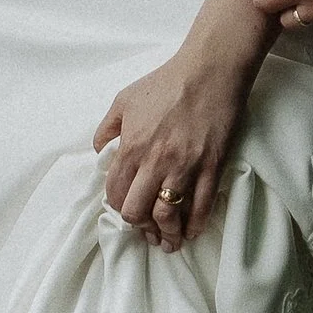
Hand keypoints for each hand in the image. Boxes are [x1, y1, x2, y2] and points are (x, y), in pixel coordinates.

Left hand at [94, 38, 258, 249]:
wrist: (209, 71)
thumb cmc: (166, 82)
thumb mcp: (124, 99)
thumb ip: (107, 127)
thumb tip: (100, 150)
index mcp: (132, 147)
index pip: (115, 192)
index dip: (117, 207)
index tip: (125, 209)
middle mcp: (155, 162)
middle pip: (137, 211)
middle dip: (138, 226)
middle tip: (145, 229)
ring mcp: (185, 167)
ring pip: (168, 215)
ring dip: (166, 234)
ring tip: (168, 241)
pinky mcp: (211, 167)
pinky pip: (201, 206)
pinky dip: (195, 224)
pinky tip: (191, 231)